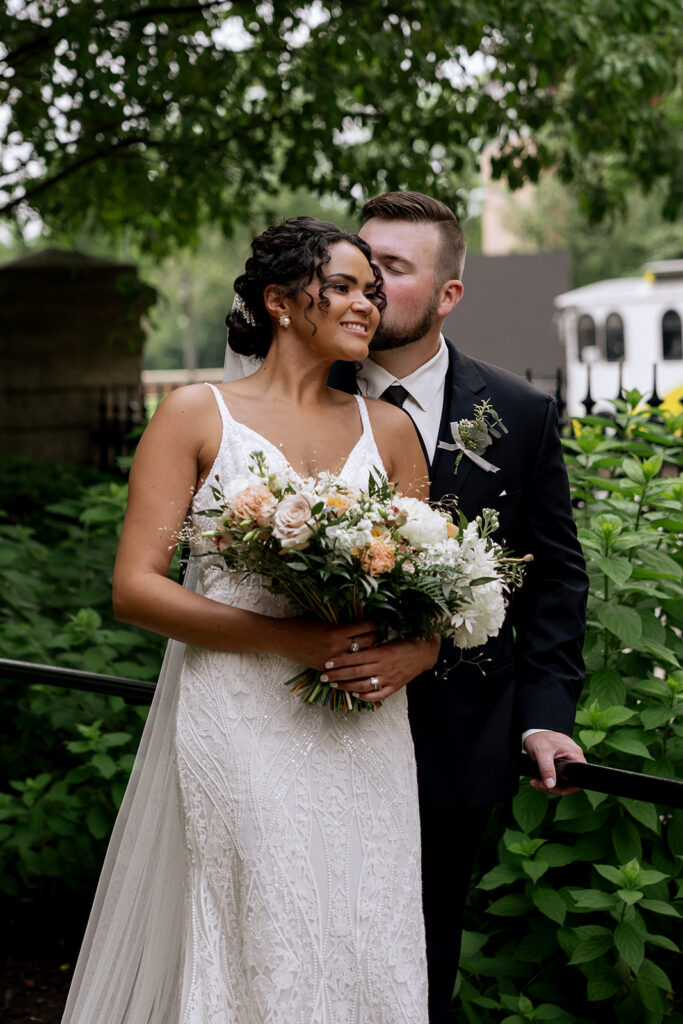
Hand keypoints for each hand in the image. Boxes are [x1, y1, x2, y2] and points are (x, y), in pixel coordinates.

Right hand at [269, 618, 378, 671]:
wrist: (281, 639)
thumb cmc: (299, 625)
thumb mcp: (322, 620)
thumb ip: (339, 624)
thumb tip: (356, 623)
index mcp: (337, 631)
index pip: (365, 627)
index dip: (374, 624)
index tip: (377, 622)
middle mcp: (337, 647)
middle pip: (367, 643)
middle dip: (375, 637)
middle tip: (379, 634)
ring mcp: (332, 661)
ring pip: (359, 658)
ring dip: (367, 653)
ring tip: (373, 649)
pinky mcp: (326, 669)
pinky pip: (346, 670)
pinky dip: (354, 666)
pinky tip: (359, 664)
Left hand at [321, 635, 440, 702]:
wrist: (426, 652)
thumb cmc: (406, 641)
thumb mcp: (389, 637)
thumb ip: (372, 642)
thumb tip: (352, 640)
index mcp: (381, 652)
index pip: (356, 658)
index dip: (340, 661)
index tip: (327, 663)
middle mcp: (383, 667)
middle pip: (355, 673)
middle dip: (337, 675)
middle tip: (324, 676)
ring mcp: (389, 678)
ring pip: (363, 686)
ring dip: (347, 686)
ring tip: (335, 685)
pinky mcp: (395, 687)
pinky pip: (378, 695)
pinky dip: (366, 697)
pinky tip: (356, 695)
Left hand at [524, 731, 585, 794]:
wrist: (532, 732)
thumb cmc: (539, 738)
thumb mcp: (542, 753)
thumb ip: (546, 769)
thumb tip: (550, 785)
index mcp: (574, 753)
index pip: (578, 778)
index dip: (567, 788)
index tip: (552, 788)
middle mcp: (574, 758)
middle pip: (570, 782)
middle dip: (553, 787)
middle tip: (539, 785)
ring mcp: (568, 760)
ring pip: (563, 781)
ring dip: (549, 785)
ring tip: (536, 783)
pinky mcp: (562, 763)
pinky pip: (559, 776)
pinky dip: (548, 780)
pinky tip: (539, 780)